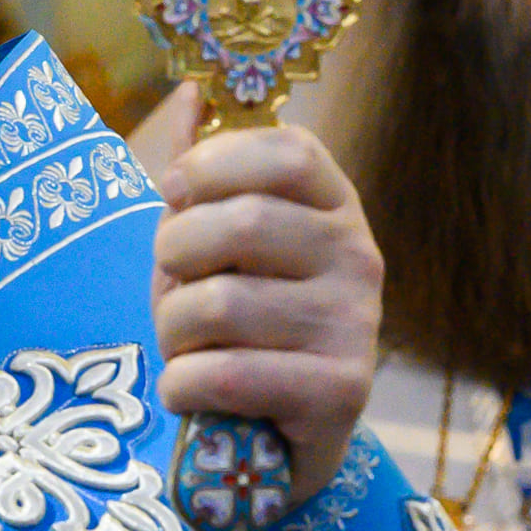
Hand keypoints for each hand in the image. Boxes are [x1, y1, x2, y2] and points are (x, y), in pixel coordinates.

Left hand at [148, 94, 383, 498]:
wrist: (279, 437)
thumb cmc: (240, 322)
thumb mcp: (217, 241)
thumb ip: (202, 170)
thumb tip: (191, 94)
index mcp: (333, 203)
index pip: (287, 150)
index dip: (215, 163)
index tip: (174, 191)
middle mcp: (358, 255)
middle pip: (240, 224)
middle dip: (173, 258)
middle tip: (172, 287)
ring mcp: (356, 323)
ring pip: (220, 304)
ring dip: (171, 331)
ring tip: (184, 346)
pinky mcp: (342, 391)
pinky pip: (227, 373)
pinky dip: (182, 385)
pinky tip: (190, 390)